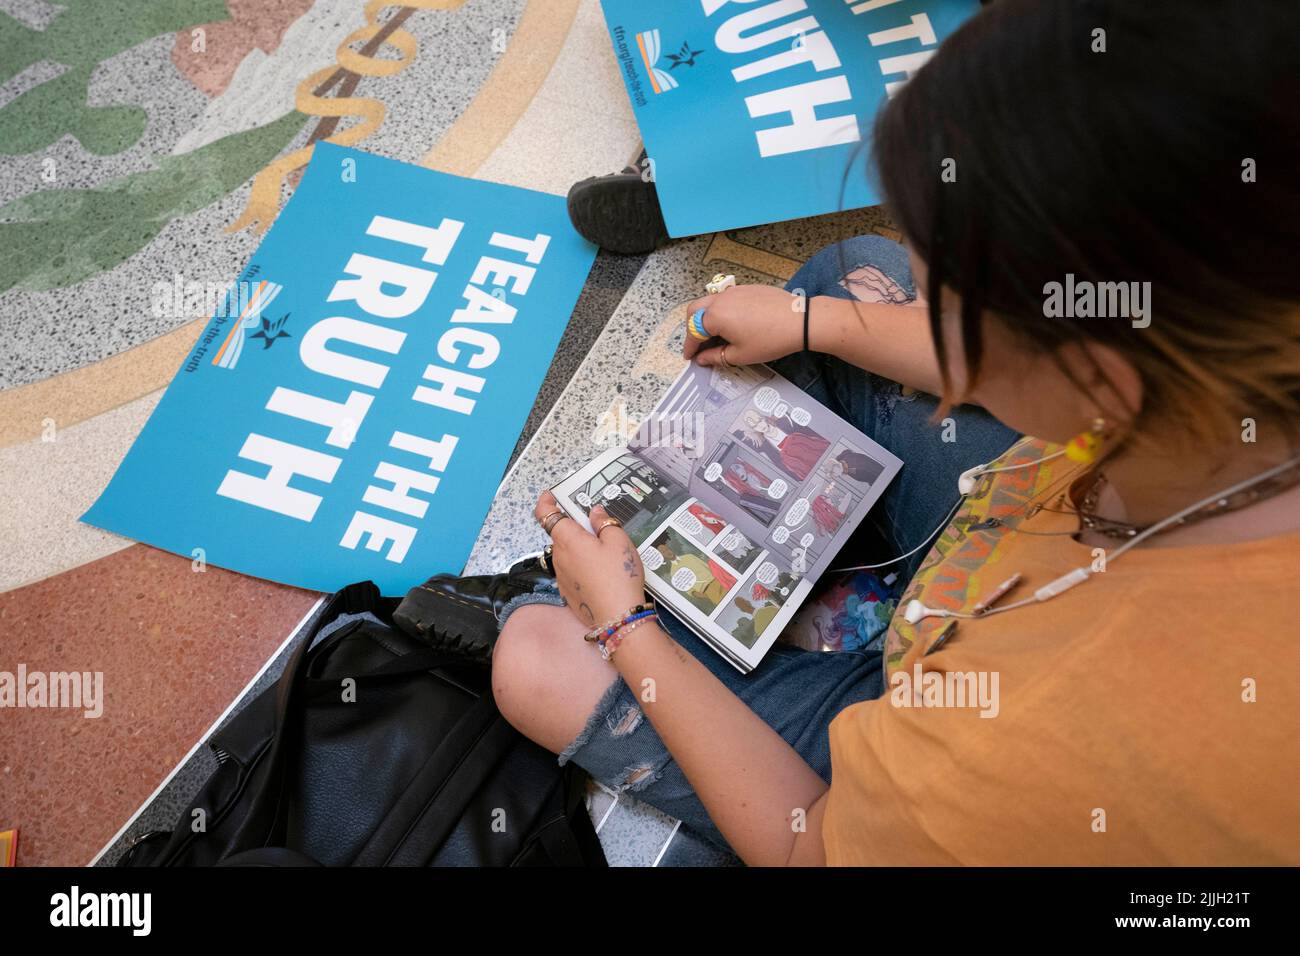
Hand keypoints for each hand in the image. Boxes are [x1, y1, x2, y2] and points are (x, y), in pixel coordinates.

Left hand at [535, 490, 645, 627]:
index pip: (545, 514)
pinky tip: (601, 572)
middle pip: (560, 533)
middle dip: (574, 526)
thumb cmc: (619, 576)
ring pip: (567, 553)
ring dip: (579, 547)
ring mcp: (562, 576)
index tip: (553, 495)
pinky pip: (571, 570)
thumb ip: (604, 522)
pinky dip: (582, 565)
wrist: (618, 617)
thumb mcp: (619, 541)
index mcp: (568, 540)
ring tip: (605, 551)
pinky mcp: (568, 591)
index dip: (546, 501)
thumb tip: (594, 512)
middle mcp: (559, 557)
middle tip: (597, 525)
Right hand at [682, 284, 805, 366]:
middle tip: (697, 344)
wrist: (799, 321)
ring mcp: (733, 291)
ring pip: (709, 302)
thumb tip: (702, 359)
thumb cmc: (770, 340)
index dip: (690, 347)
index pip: (693, 332)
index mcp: (715, 317)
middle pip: (694, 311)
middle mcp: (720, 300)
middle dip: (692, 328)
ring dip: (705, 317)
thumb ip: (716, 357)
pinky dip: (720, 309)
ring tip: (714, 334)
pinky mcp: (746, 288)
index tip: (690, 357)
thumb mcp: (740, 355)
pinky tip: (732, 323)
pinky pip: (725, 298)